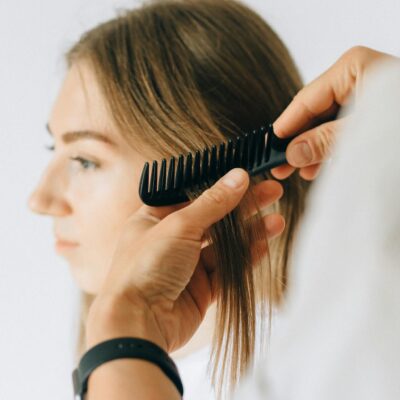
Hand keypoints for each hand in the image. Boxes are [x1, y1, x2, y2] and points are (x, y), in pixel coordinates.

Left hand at [86, 169, 284, 351]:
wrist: (138, 324)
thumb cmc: (145, 268)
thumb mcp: (179, 226)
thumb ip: (212, 203)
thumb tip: (238, 176)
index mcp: (155, 218)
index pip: (191, 194)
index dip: (218, 184)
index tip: (245, 175)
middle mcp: (170, 239)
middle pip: (213, 217)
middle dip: (242, 205)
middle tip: (271, 191)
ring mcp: (186, 264)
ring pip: (224, 244)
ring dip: (249, 232)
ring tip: (276, 219)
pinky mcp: (200, 288)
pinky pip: (227, 269)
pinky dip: (245, 257)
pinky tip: (264, 244)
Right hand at [271, 46, 397, 180]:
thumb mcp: (360, 133)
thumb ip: (322, 141)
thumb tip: (292, 152)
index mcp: (353, 68)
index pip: (306, 98)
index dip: (286, 124)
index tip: (271, 145)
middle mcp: (357, 77)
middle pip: (314, 111)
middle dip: (298, 140)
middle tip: (281, 164)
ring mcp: (365, 94)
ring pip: (327, 123)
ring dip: (312, 148)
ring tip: (300, 171)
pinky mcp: (372, 113)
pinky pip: (342, 129)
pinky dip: (330, 148)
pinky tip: (318, 165)